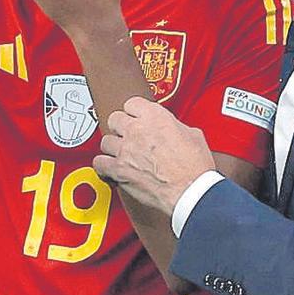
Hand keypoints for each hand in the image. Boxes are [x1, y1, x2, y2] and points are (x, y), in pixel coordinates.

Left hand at [94, 97, 215, 216]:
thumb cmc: (195, 168)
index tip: (136, 117)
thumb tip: (172, 130)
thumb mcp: (193, 135)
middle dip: (121, 126)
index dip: (134, 112)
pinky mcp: (118, 169)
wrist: (190, 191)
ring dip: (112, 147)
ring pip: (105, 140)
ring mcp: (125, 150)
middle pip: (115, 118)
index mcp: (155, 117)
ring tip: (121, 153)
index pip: (132, 103)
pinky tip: (110, 168)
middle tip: (128, 135)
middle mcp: (137, 130)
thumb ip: (175, 127)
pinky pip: (98, 163)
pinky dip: (103, 166)